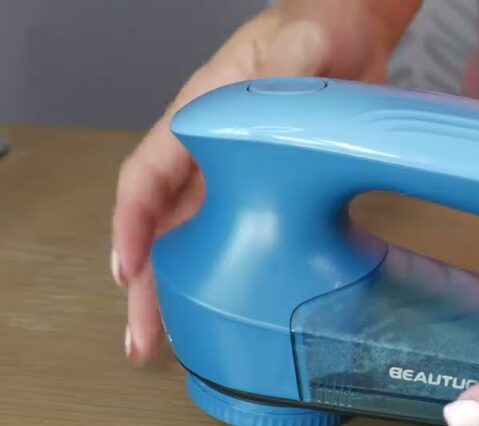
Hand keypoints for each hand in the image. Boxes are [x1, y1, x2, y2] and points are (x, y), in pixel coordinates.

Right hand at [112, 0, 405, 361]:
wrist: (351, 31)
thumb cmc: (313, 25)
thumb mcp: (298, 43)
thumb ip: (282, 68)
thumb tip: (258, 101)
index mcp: (196, 115)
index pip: (148, 176)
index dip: (131, 226)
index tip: (127, 272)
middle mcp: (207, 153)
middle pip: (163, 225)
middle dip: (146, 284)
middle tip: (141, 338)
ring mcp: (236, 176)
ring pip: (195, 241)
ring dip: (179, 291)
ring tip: (171, 341)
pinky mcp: (270, 192)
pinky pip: (238, 240)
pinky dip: (224, 277)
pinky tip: (224, 309)